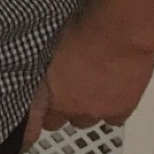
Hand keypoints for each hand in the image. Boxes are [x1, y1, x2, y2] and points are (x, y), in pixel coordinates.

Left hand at [24, 20, 153, 144]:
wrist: (117, 34)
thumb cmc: (80, 30)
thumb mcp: (49, 46)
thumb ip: (45, 66)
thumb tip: (42, 68)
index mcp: (48, 90)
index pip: (34, 118)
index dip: (33, 120)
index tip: (32, 122)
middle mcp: (71, 107)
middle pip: (58, 121)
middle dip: (58, 111)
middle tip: (63, 95)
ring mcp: (97, 111)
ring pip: (85, 121)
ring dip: (84, 110)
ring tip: (88, 92)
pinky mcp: (122, 109)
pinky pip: (113, 119)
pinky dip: (110, 111)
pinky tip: (110, 97)